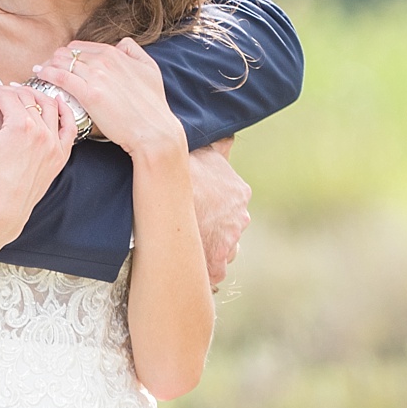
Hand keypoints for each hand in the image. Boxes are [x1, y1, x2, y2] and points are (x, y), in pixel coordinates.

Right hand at [0, 84, 76, 240]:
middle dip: (9, 92)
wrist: (2, 211)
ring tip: (22, 94)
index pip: (7, 96)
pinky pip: (68, 128)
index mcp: (21, 126)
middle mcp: (42, 132)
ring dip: (35, 96)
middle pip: (28, 98)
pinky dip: (64, 112)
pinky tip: (57, 103)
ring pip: (50, 107)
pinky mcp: (59, 157)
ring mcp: (54, 145)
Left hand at [30, 38, 186, 160]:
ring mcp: (96, 77)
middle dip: (54, 60)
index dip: (67, 55)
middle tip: (46, 69)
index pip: (79, 47)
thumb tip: (121, 44)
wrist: (153, 130)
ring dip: (47, 66)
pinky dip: (47, 74)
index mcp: (115, 53)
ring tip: (39, 73)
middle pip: (67, 53)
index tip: (60, 63)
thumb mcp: (150, 69)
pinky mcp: (89, 94)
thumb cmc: (152, 104)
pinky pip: (60, 77)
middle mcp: (104, 61)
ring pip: (61, 63)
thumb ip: (134, 52)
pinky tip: (40, 75)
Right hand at [188, 136, 248, 286]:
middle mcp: (239, 217)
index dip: (215, 209)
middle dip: (212, 231)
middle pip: (228, 230)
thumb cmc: (180, 163)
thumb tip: (228, 135)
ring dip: (207, 250)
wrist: (168, 183)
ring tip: (185, 249)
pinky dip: (203, 272)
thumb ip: (220, 146)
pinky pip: (213, 272)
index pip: (232, 205)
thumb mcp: (204, 149)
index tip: (200, 211)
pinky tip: (188, 270)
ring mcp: (229, 240)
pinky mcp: (214, 259)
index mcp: (238, 192)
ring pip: (222, 251)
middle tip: (189, 229)